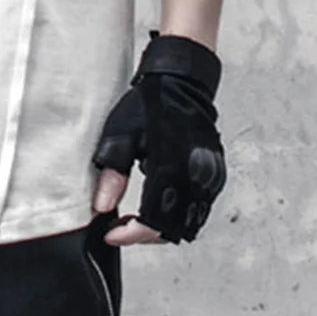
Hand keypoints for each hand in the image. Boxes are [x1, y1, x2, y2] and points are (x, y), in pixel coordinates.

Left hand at [90, 30, 226, 245]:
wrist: (181, 81)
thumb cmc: (150, 103)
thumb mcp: (121, 135)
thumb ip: (112, 174)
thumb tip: (101, 205)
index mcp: (170, 170)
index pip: (153, 222)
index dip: (130, 235)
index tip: (111, 233)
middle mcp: (194, 178)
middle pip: (173, 229)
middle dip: (144, 235)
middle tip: (121, 227)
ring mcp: (208, 177)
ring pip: (189, 222)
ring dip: (163, 226)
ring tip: (136, 217)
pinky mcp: (215, 173)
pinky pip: (200, 208)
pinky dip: (179, 213)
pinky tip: (159, 202)